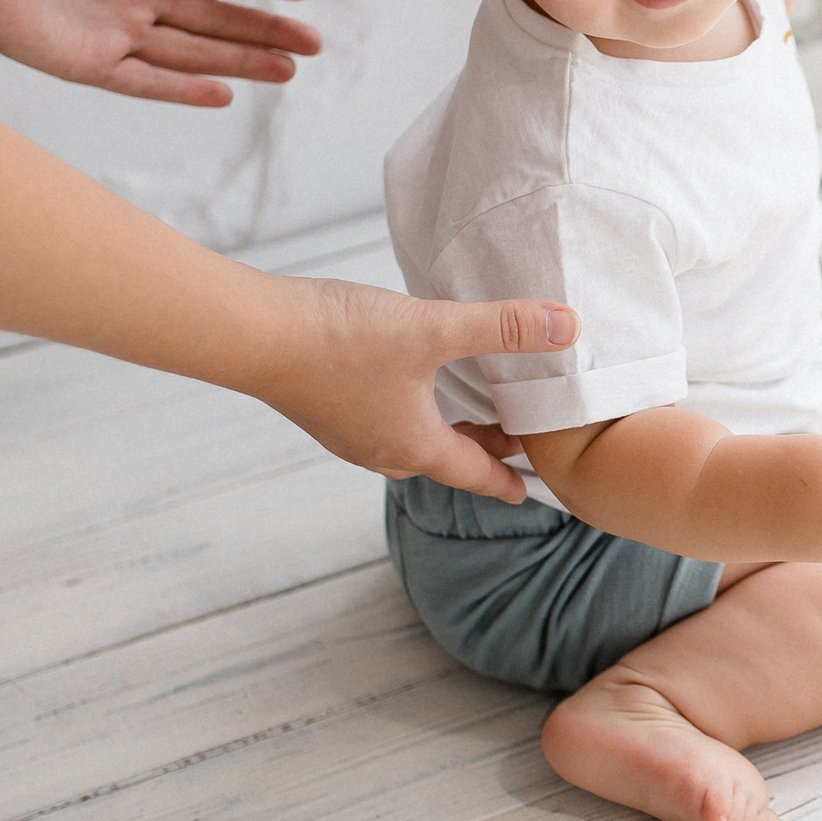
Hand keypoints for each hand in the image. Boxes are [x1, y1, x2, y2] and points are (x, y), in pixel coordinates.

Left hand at [0, 0, 322, 106]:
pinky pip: (145, 81)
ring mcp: (116, 32)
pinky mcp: (89, 64)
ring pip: (192, 54)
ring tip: (288, 69)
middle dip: (265, 31)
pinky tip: (224, 94)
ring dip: (241, 63)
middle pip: (216, 20)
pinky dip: (184, 90)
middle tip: (314, 43)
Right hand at [250, 276, 577, 499]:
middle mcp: (381, 450)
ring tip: (469, 403)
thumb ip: (503, 328)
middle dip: (482, 447)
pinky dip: (411, 410)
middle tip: (515, 433)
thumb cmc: (341, 339)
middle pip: (446, 457)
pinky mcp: (326, 410)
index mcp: (415, 446)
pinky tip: (410, 379)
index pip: (476, 473)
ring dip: (444, 427)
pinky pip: (382, 421)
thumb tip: (567, 326)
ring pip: (411, 440)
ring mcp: (349, 433)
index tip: (528, 494)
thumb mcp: (434, 328)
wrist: (254, 334)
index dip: (508, 479)